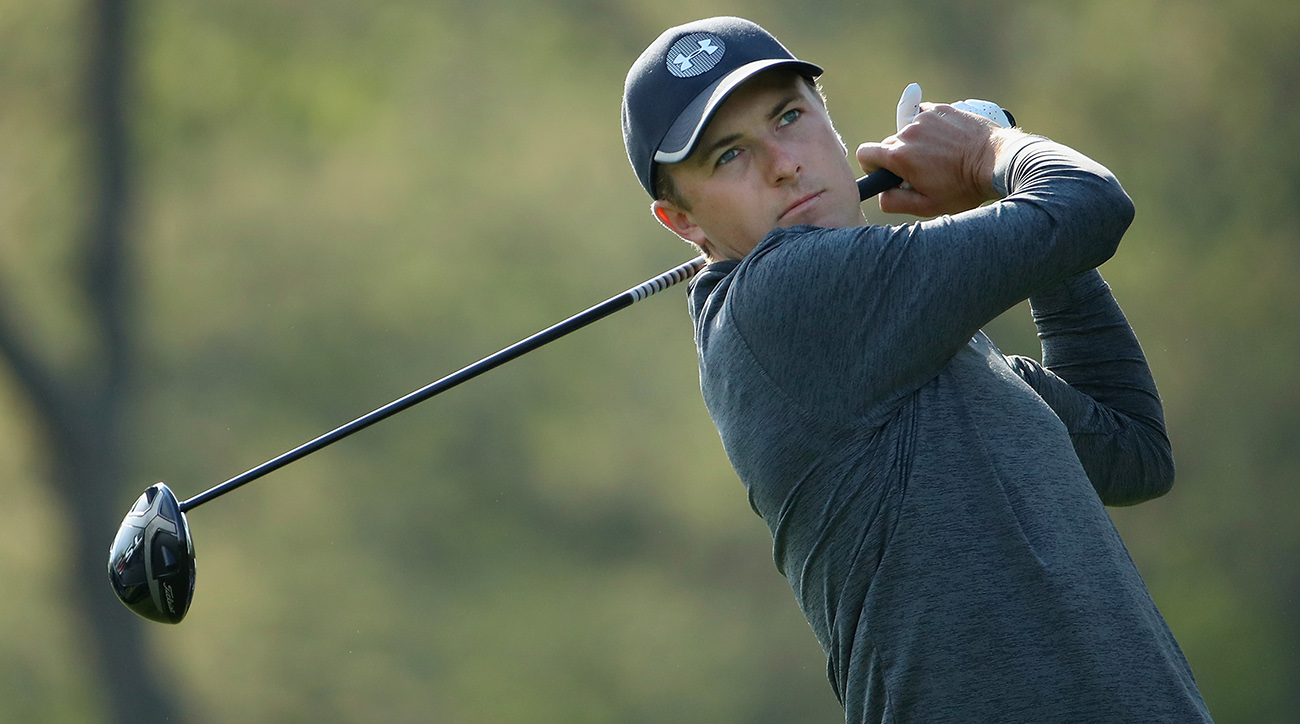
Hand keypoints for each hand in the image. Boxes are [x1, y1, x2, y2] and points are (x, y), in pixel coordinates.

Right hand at [857, 104, 1014, 216]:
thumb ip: (894, 202)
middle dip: (900, 157)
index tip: (890, 173)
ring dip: (917, 142)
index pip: (865, 153)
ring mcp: (925, 117)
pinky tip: (948, 141)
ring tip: (941, 156)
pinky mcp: (941, 109)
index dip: (874, 166)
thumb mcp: (927, 206)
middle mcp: (908, 132)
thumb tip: (882, 193)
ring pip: (908, 131)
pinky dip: (931, 128)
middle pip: (889, 143)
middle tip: (924, 170)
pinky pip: (925, 117)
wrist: (996, 161)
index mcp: (899, 156)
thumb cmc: (963, 187)